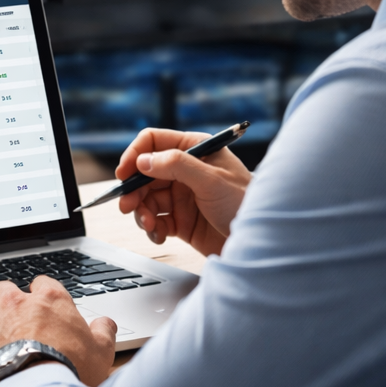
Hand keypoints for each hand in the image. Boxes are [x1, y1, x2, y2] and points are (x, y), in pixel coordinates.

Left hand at [0, 276, 116, 386]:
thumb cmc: (71, 370)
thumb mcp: (101, 352)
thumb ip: (103, 332)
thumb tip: (106, 323)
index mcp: (48, 300)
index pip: (42, 283)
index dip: (40, 294)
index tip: (40, 306)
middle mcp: (14, 303)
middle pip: (3, 289)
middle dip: (3, 301)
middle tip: (8, 319)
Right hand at [116, 127, 252, 256]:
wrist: (261, 244)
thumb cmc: (246, 204)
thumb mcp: (211, 180)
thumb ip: (177, 166)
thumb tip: (143, 160)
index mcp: (194, 149)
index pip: (153, 141)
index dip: (135, 155)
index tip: (124, 174)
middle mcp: (185, 170)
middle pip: (144, 173)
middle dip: (134, 190)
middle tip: (128, 207)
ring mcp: (182, 195)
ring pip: (146, 198)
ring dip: (142, 212)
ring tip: (149, 225)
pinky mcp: (180, 219)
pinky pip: (155, 220)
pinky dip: (152, 227)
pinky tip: (159, 234)